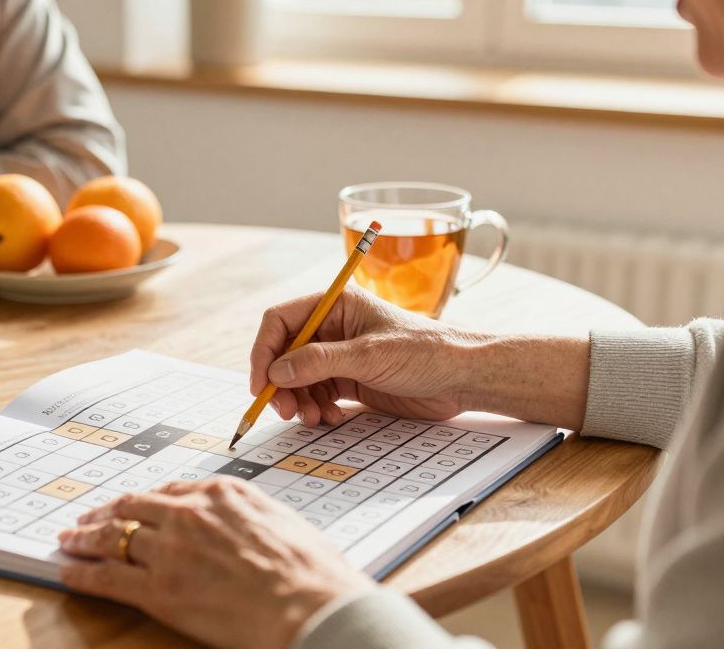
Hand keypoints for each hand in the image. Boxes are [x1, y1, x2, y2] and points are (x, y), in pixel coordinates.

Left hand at [58, 477, 373, 648]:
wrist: (308, 603)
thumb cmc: (310, 569)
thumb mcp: (284, 521)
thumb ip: (251, 516)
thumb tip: (246, 524)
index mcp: (222, 493)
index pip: (171, 491)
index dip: (145, 499)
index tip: (134, 504)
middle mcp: (189, 514)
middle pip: (133, 507)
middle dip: (105, 512)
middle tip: (87, 516)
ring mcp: (169, 550)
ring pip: (113, 537)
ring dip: (85, 537)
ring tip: (69, 540)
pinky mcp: (158, 589)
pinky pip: (108, 577)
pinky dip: (83, 573)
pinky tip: (69, 571)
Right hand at [251, 287, 484, 425]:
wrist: (462, 378)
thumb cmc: (425, 352)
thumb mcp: (369, 355)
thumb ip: (320, 361)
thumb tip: (277, 371)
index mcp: (335, 305)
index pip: (281, 321)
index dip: (265, 351)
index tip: (261, 383)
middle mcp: (333, 328)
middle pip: (285, 354)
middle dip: (280, 383)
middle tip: (284, 411)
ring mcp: (340, 356)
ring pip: (299, 379)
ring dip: (298, 401)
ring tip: (312, 418)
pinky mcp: (350, 381)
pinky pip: (317, 394)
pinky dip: (316, 409)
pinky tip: (330, 418)